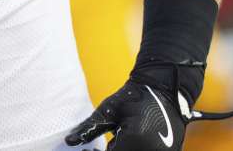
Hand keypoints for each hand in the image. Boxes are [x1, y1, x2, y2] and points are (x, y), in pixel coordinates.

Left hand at [66, 76, 232, 149]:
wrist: (163, 88)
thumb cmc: (133, 96)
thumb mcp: (107, 112)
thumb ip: (88, 129)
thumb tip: (68, 143)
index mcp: (135, 140)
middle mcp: (152, 150)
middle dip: (113, 150)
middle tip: (107, 141)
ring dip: (124, 149)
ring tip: (121, 135)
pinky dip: (136, 149)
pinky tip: (131, 138)